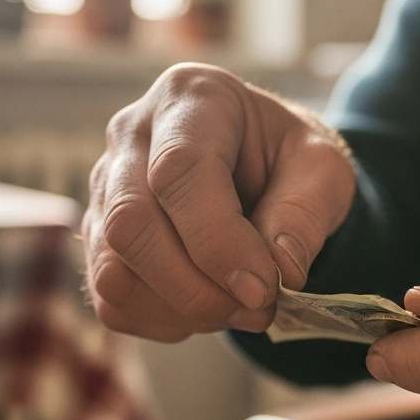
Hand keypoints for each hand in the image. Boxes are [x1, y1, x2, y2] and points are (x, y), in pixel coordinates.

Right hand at [82, 63, 355, 341]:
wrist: (261, 168)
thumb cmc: (288, 159)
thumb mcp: (322, 168)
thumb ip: (306, 213)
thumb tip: (280, 272)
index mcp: (191, 99)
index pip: (179, 171)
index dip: (218, 241)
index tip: (263, 289)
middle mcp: (130, 136)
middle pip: (130, 224)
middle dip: (197, 288)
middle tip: (259, 309)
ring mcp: (103, 189)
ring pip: (112, 270)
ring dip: (182, 310)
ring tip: (240, 309)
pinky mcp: (97, 239)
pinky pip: (112, 299)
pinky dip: (165, 321)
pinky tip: (208, 306)